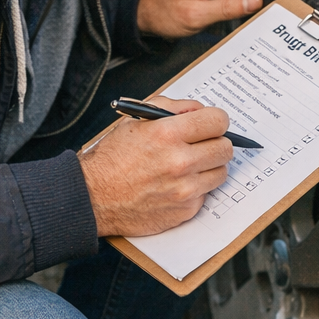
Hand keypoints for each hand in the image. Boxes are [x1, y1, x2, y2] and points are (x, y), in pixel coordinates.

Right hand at [79, 96, 232, 236]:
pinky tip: (177, 184)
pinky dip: (196, 188)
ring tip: (190, 165)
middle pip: (226, 148)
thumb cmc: (113, 157)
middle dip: (216, 142)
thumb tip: (199, 110)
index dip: (216, 120)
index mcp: (168, 134)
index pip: (218, 121)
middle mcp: (180, 162)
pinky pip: (206, 194)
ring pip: (221, 172)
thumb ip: (172, 107)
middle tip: (202, 144)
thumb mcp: (136, 119)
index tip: (211, 124)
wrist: (92, 197)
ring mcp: (184, 189)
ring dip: (209, 166)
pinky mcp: (184, 211)